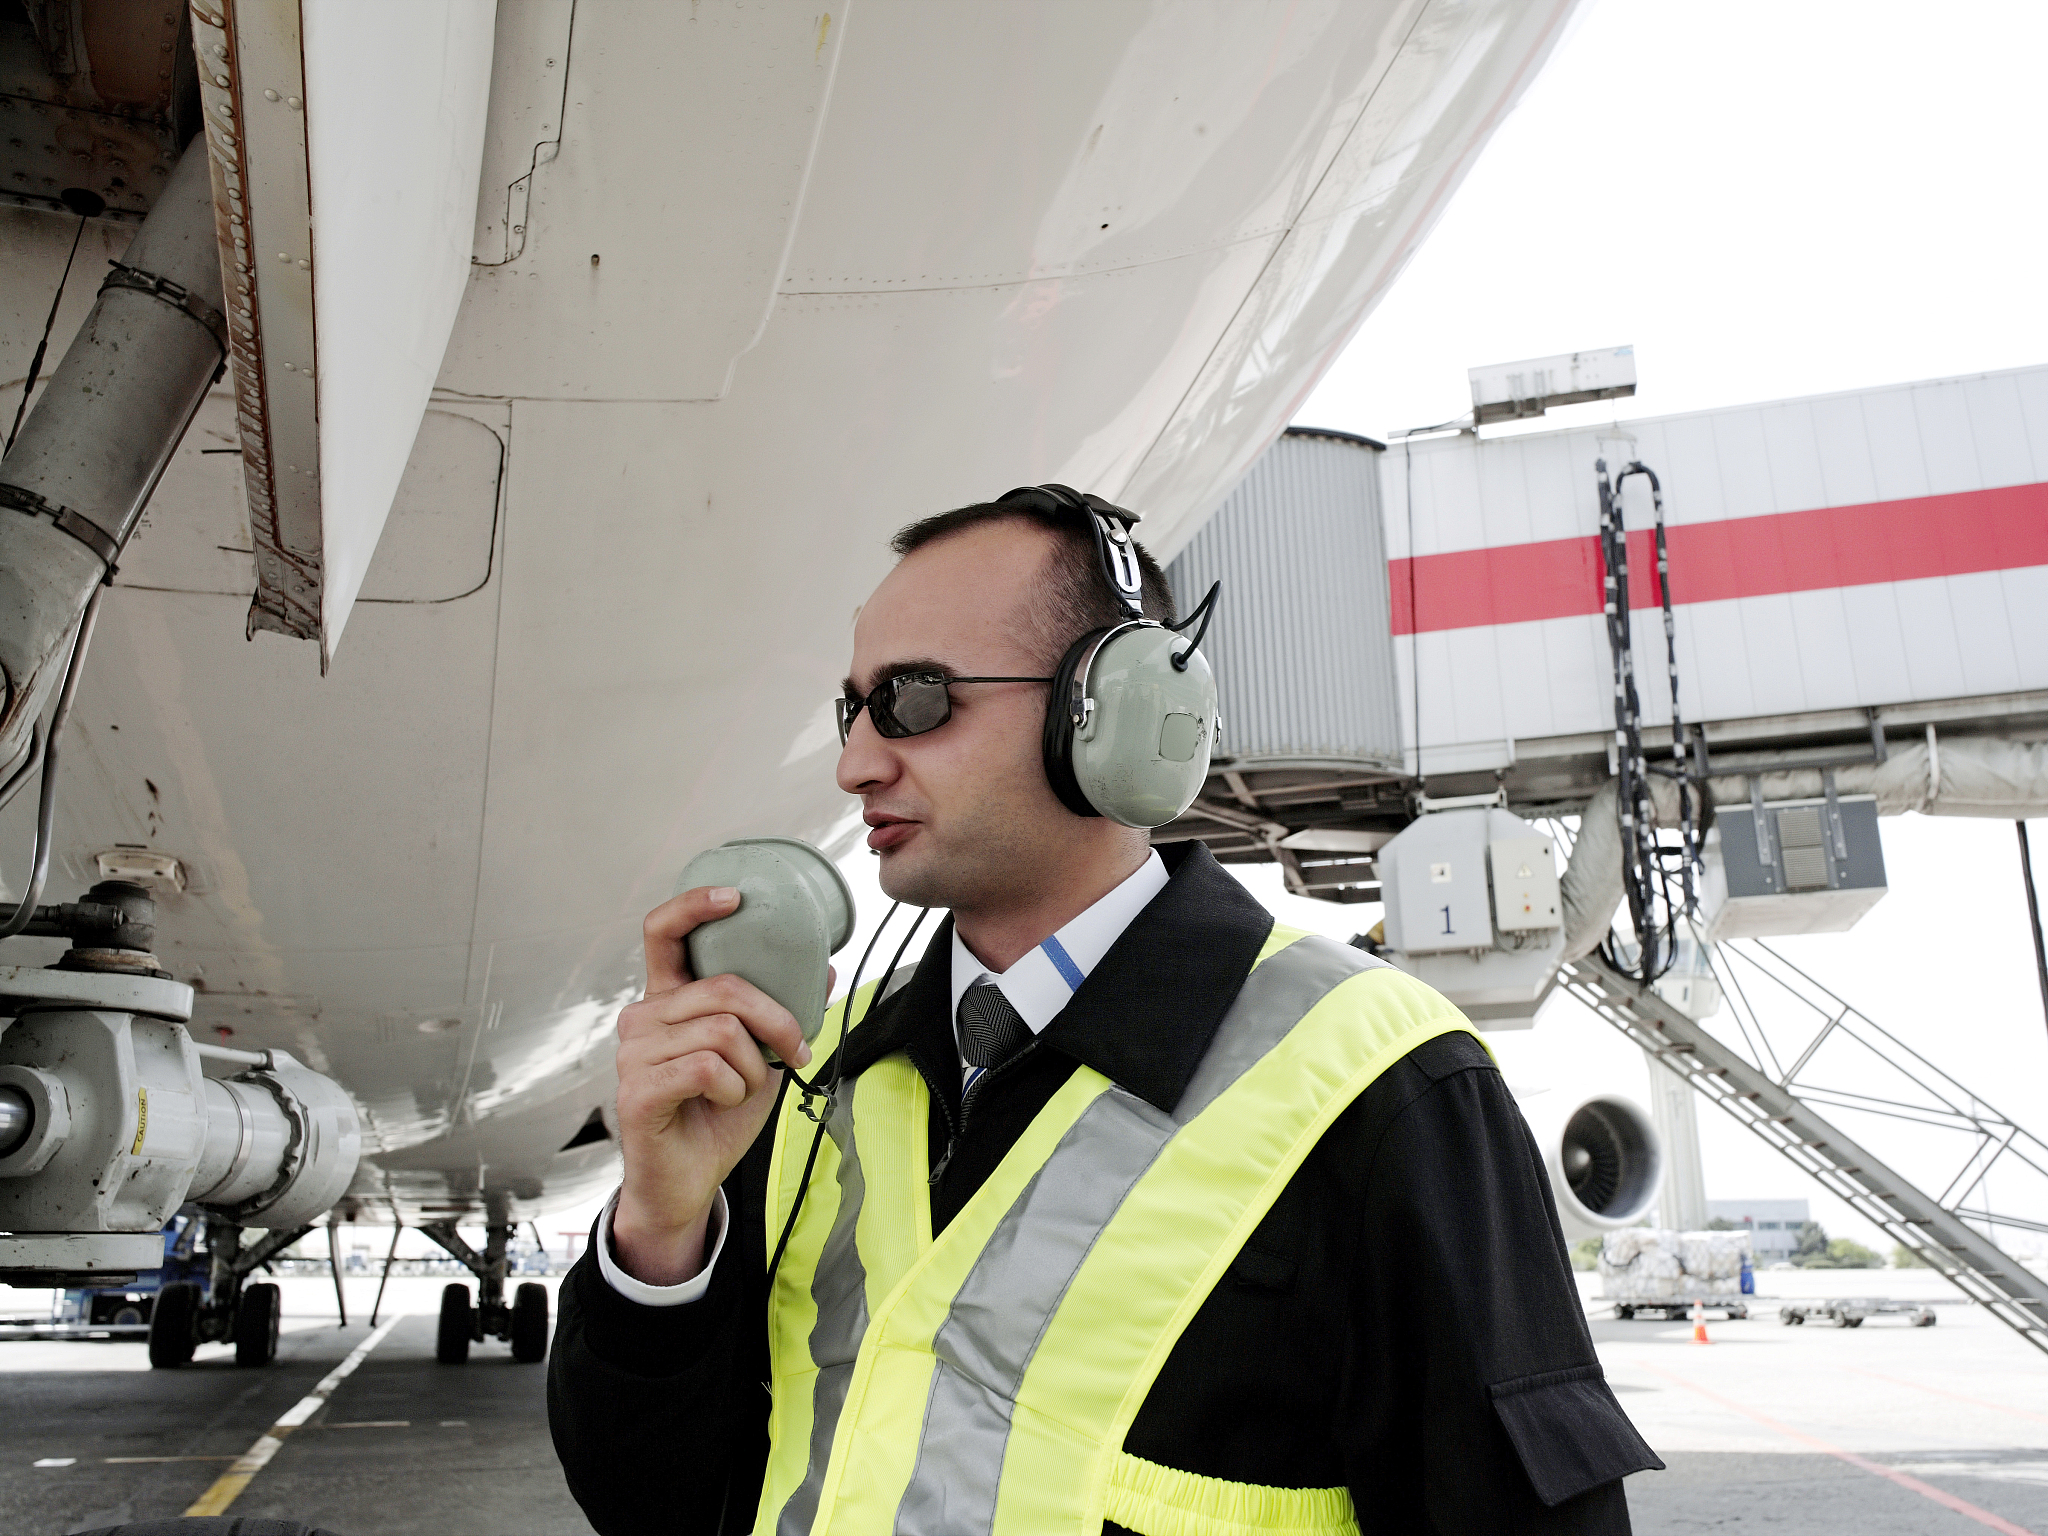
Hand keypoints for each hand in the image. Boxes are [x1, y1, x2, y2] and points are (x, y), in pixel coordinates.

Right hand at [611, 885, 813, 1285]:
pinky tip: (724, 1102)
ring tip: (744, 1089)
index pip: (663, 933)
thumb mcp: (760, 1058)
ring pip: (721, 1030)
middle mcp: (643, 1017)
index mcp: (667, 1000)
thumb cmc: (715, 1116)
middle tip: (796, 1051)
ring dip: (753, 1067)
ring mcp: (634, 1053)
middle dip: (777, 1019)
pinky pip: (706, 1068)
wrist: (688, 1182)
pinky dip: (733, 1087)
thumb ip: (781, 1014)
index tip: (735, 898)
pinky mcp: (637, 1090)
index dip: (694, 906)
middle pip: (723, 988)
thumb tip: (825, 969)